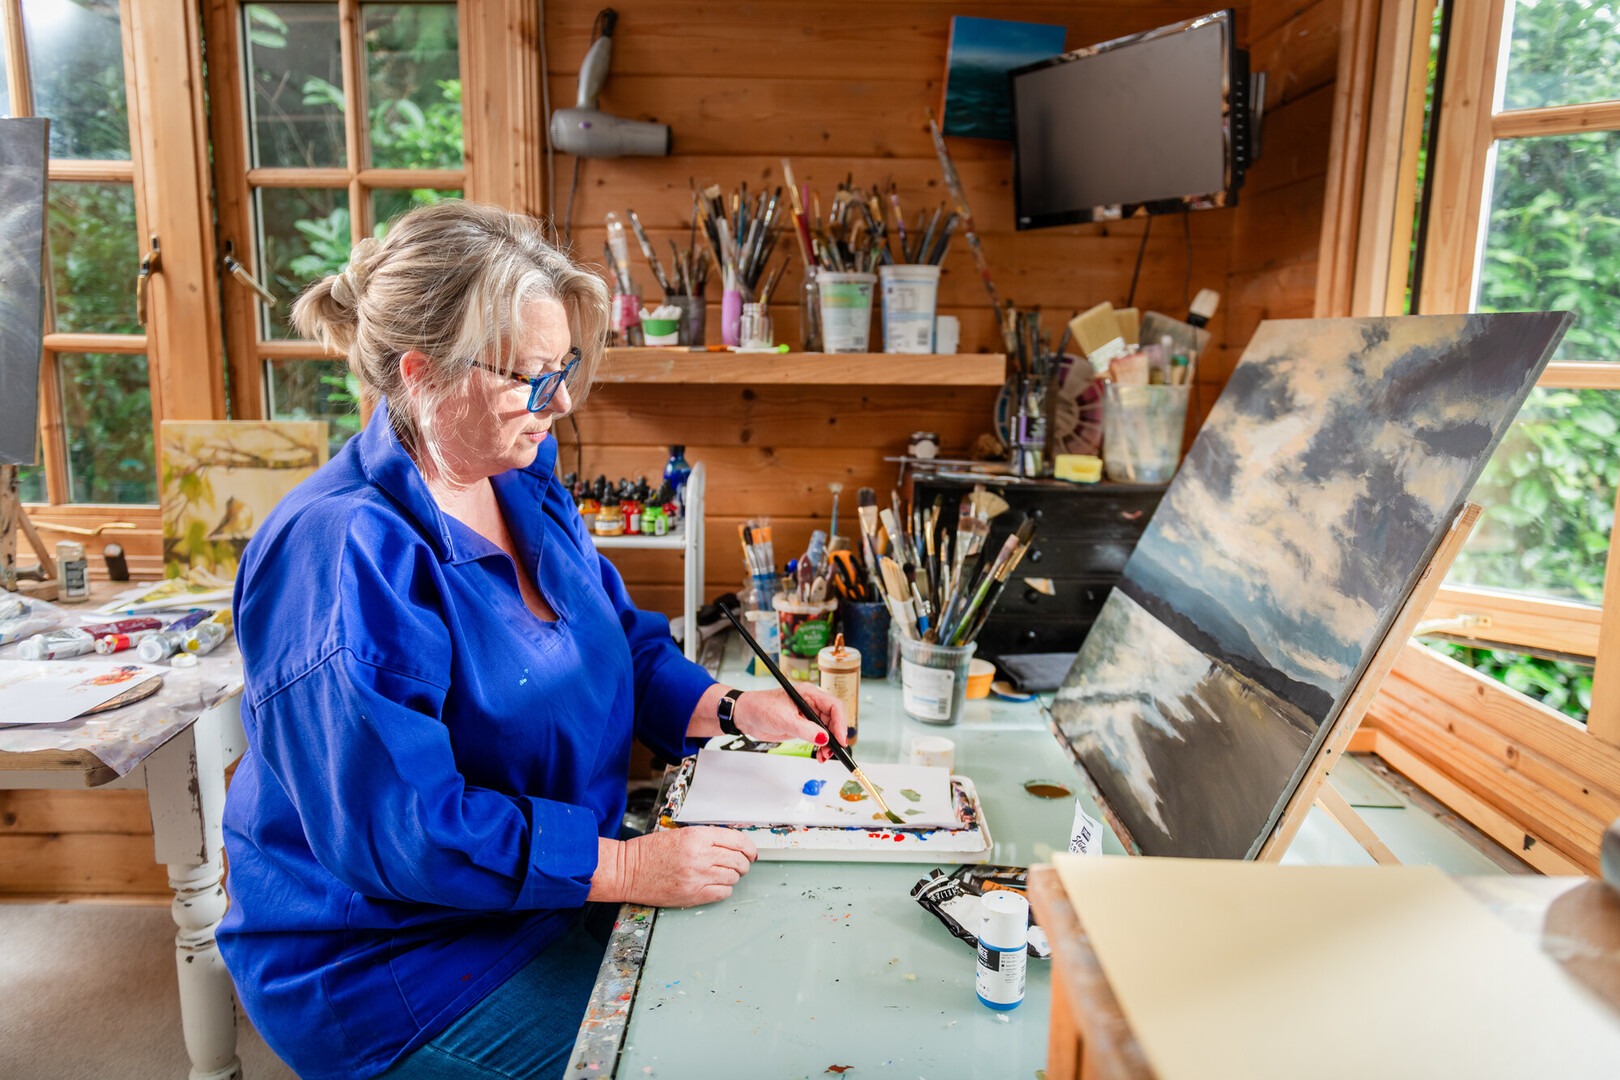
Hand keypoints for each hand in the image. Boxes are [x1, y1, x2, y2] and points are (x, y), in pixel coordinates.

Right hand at [589, 828, 757, 907]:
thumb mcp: (680, 834)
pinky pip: (723, 892)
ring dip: (733, 876)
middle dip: (744, 863)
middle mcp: (700, 856)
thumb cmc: (650, 851)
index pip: (736, 840)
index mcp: (697, 836)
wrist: (628, 871)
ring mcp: (697, 877)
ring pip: (733, 877)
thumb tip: (733, 845)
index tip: (751, 852)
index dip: (749, 847)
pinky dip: (724, 889)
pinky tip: (716, 885)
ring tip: (725, 874)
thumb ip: (706, 838)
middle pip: (738, 860)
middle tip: (741, 865)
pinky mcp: (693, 894)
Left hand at [736, 685, 848, 761]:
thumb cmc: (760, 708)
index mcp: (809, 694)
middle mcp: (811, 703)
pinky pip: (819, 736)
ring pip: (828, 730)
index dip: (840, 723)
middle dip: (835, 737)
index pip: (834, 706)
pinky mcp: (803, 726)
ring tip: (824, 756)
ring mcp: (807, 715)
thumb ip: (804, 729)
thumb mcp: (783, 719)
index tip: (840, 740)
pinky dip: (821, 746)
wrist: (745, 715)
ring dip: (829, 744)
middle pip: (834, 719)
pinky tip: (819, 754)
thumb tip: (823, 738)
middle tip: (832, 751)